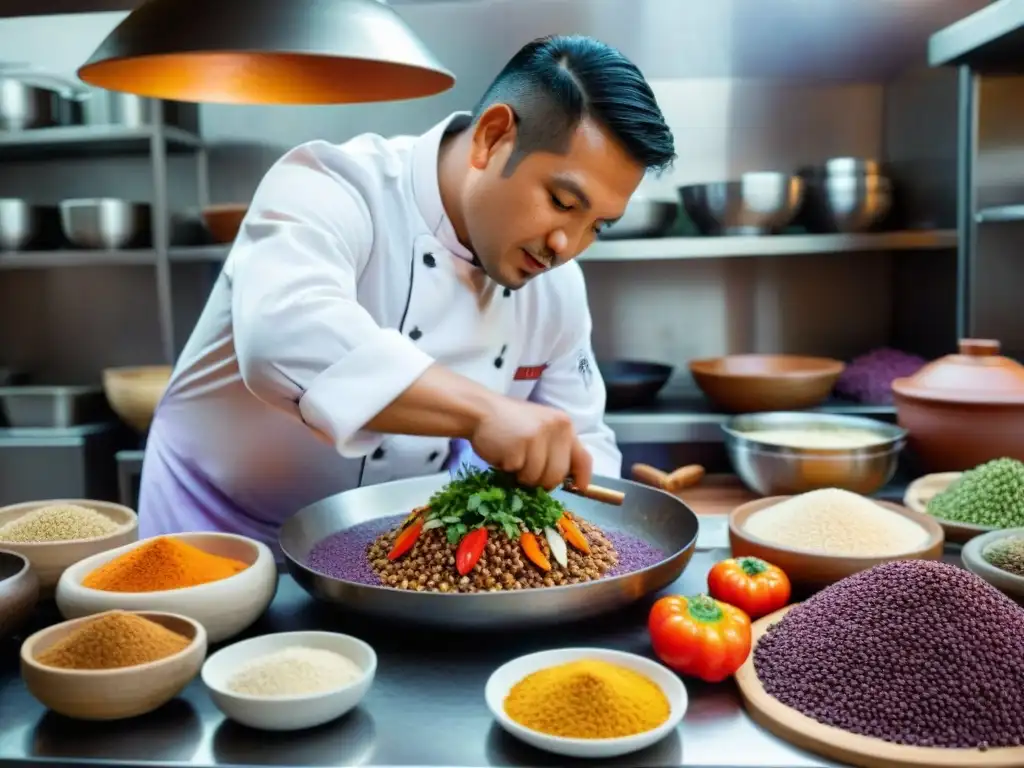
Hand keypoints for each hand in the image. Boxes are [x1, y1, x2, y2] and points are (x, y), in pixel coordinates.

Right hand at [468, 396, 591, 491]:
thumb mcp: (540, 429)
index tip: (578, 488)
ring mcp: (538, 437)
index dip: (582, 477)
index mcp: (564, 424)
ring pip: (537, 478)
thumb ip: (555, 448)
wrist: (480, 410)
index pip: (583, 458)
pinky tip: (503, 453)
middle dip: (541, 480)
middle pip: (558, 475)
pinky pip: (518, 473)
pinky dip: (508, 470)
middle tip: (525, 469)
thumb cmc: (510, 424)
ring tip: (512, 457)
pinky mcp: (520, 446)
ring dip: (521, 475)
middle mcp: (556, 429)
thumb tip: (567, 480)